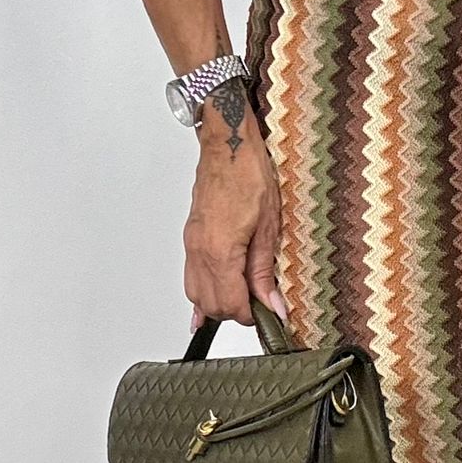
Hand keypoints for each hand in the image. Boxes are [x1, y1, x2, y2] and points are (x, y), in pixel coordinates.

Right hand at [183, 104, 289, 330]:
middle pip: (211, 305)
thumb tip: (271, 302)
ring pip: (196, 294)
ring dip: (217, 304)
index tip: (268, 312)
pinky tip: (206, 305)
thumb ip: (265, 271)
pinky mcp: (190, 238)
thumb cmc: (248, 175)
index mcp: (221, 251)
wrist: (228, 147)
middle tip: (259, 306)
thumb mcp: (269, 226)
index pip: (231, 304)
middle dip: (235, 313)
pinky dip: (200, 293)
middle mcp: (200, 252)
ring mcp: (191, 245)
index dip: (252, 315)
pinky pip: (189, 276)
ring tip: (242, 299)